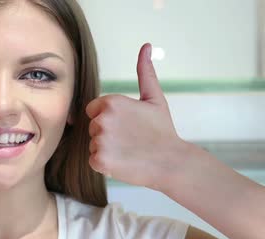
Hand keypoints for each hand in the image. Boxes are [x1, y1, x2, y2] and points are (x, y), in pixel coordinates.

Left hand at [86, 43, 187, 190]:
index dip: (109, 118)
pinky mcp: (99, 160)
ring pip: (93, 144)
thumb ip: (145, 72)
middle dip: (107, 134)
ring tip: (129, 151)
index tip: (127, 125)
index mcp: (111, 102)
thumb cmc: (163, 130)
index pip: (94, 110)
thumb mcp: (155, 98)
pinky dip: (105, 165)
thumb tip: (146, 46)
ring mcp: (100, 141)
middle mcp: (102, 120)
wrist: (171, 162)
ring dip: (107, 150)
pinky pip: (94, 161)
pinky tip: (123, 162)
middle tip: (131, 139)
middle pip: (93, 127)